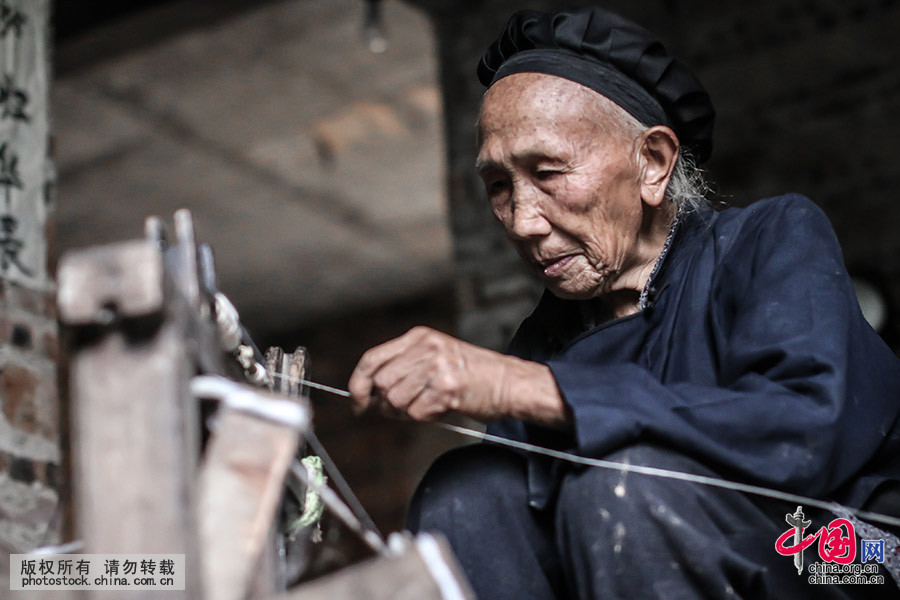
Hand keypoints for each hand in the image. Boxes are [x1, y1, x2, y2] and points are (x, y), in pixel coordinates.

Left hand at [348, 326, 570, 425]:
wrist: (510, 382)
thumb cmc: (472, 374)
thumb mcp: (435, 356)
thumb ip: (403, 368)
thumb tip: (368, 395)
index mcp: (419, 337)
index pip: (372, 359)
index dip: (358, 384)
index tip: (358, 402)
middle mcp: (426, 348)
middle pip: (381, 382)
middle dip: (385, 402)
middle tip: (403, 408)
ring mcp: (436, 368)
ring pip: (395, 400)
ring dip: (405, 412)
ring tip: (426, 406)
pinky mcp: (446, 390)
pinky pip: (415, 413)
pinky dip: (423, 417)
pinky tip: (440, 409)